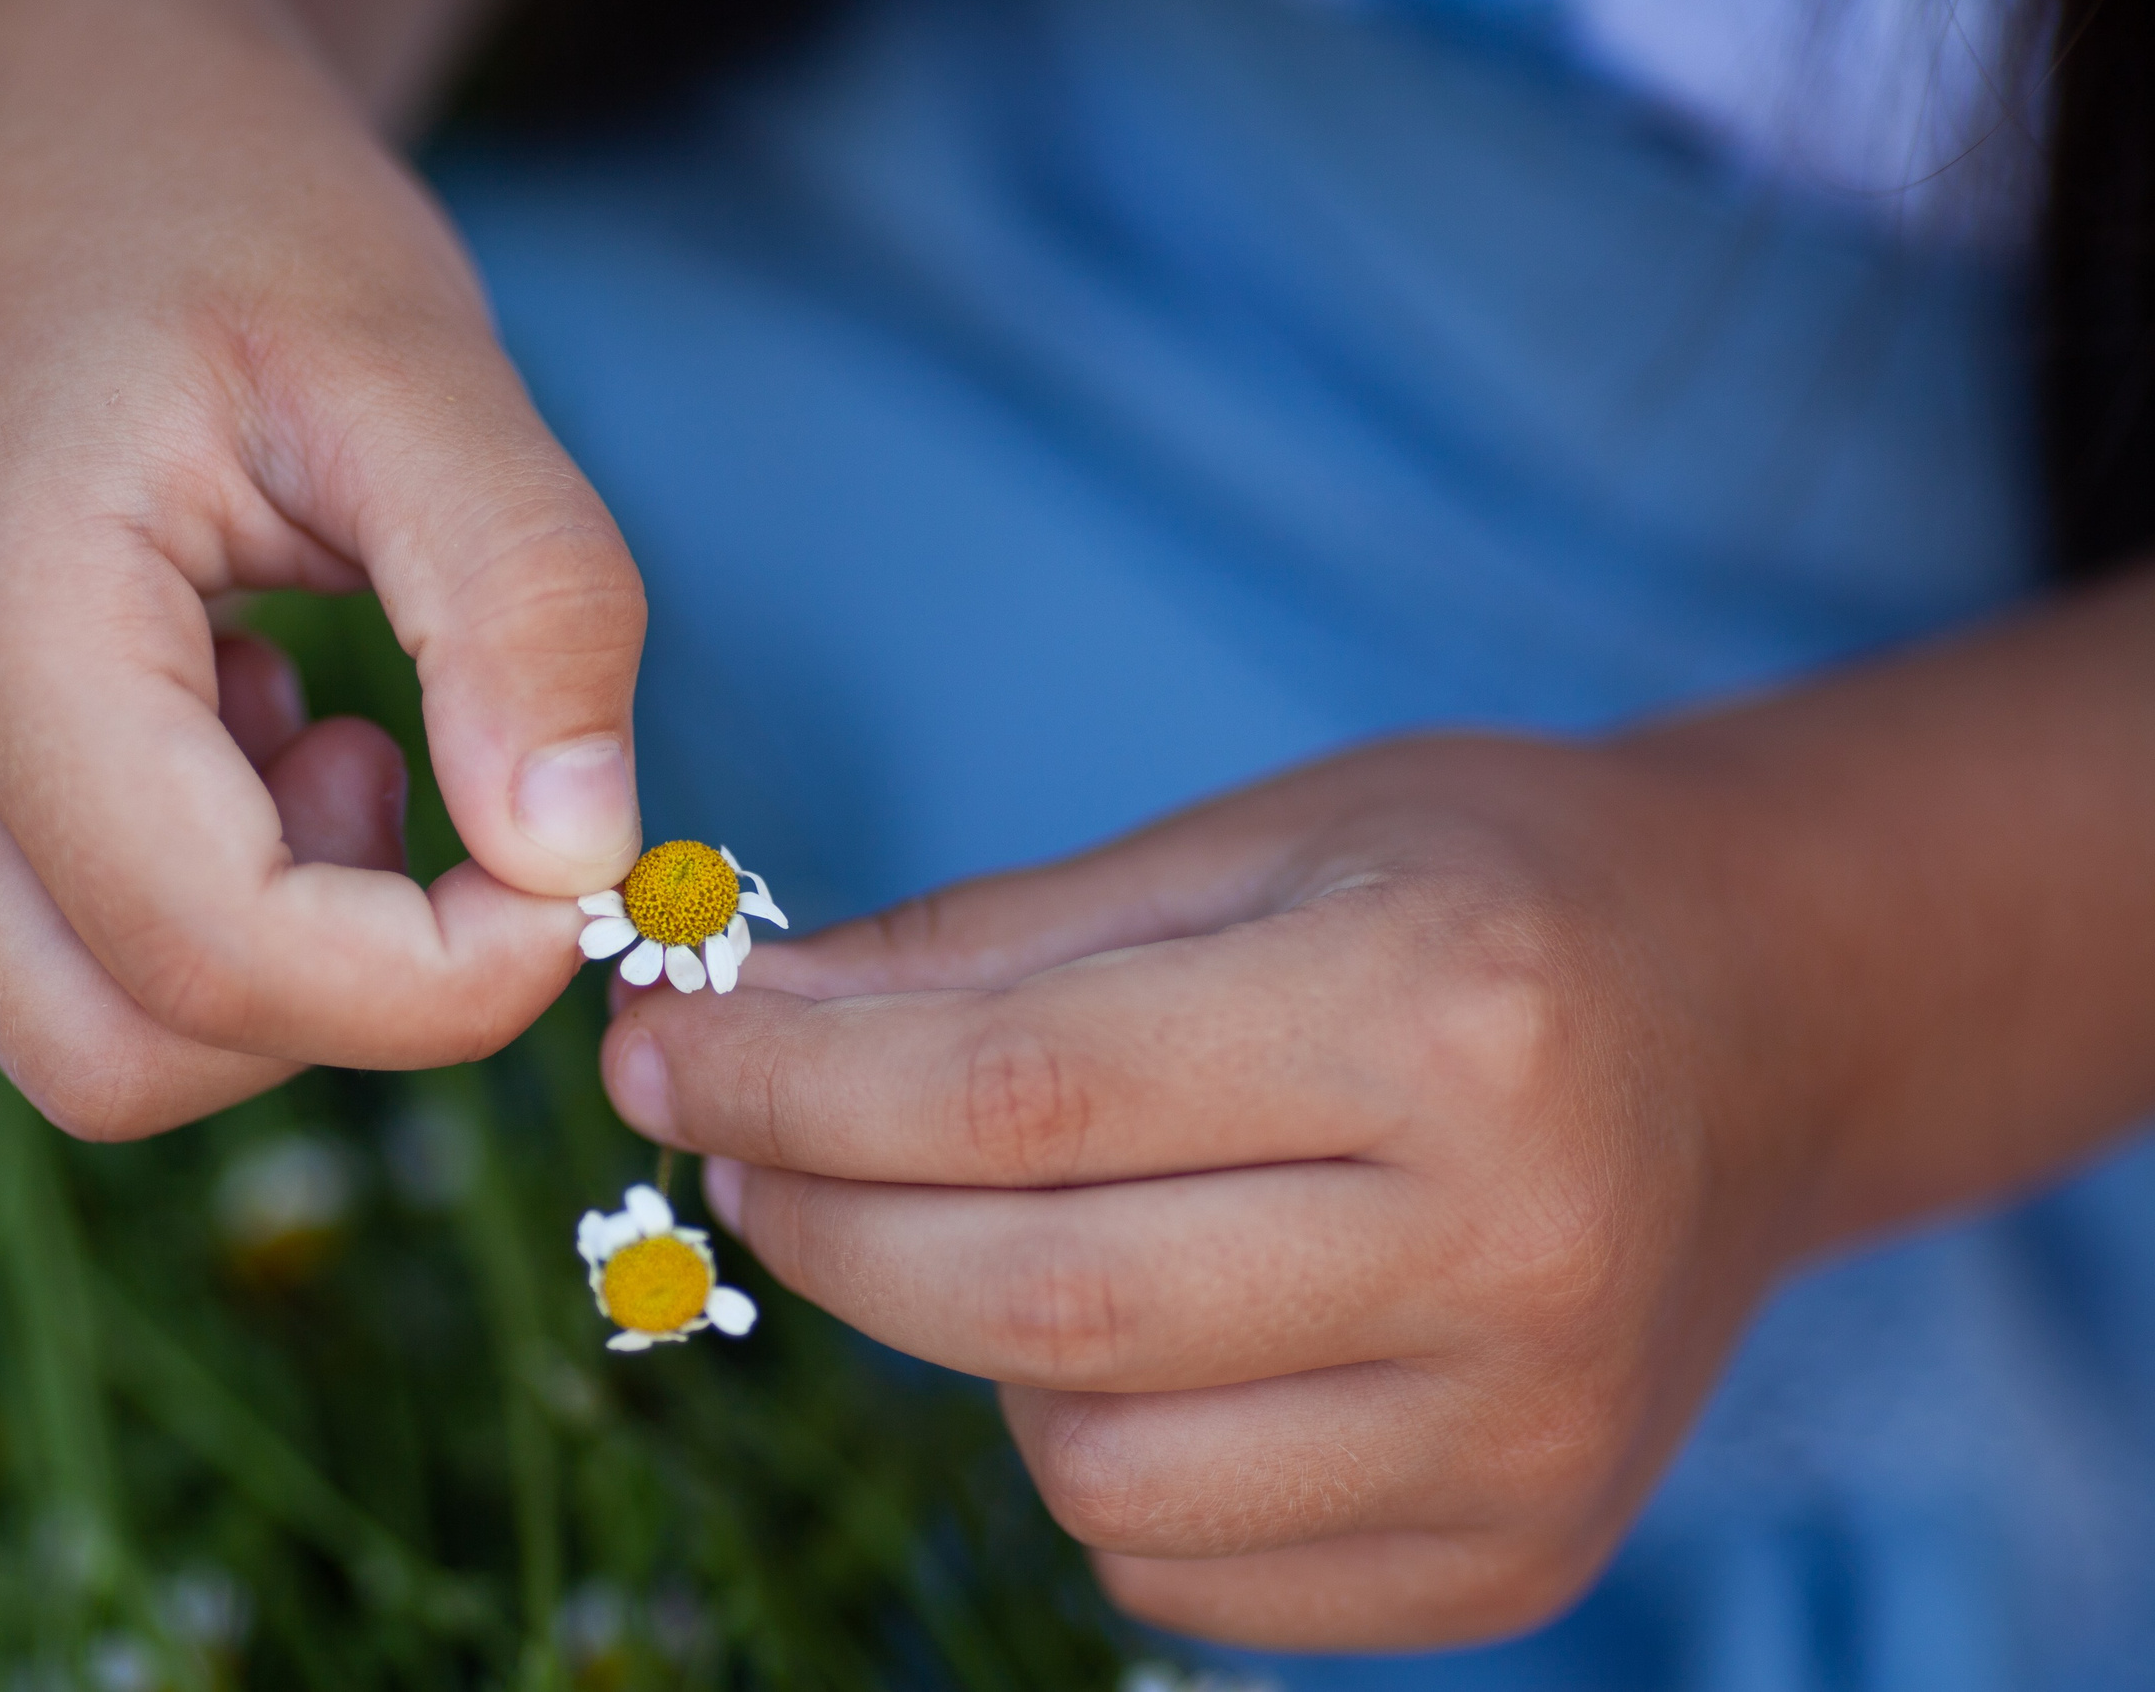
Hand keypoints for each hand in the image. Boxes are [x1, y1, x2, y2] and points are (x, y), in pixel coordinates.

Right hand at [0, 0, 638, 1135]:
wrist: (83, 141)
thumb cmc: (247, 224)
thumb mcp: (427, 374)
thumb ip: (531, 607)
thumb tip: (582, 862)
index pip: (214, 956)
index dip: (440, 984)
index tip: (577, 884)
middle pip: (135, 1058)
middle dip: (351, 990)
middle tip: (439, 790)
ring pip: (102, 1044)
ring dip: (284, 955)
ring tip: (336, 729)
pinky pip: (76, 973)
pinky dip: (220, 916)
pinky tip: (257, 731)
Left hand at [597, 589, 2154, 1652]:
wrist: (1755, 1029)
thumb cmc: (1484, 896)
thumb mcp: (1254, 842)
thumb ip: (997, 943)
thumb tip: (746, 1020)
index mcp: (1443, 1019)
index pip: (1021, 1095)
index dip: (793, 1085)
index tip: (656, 1053)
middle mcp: (1506, 1253)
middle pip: (1038, 1302)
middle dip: (822, 1227)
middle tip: (738, 1149)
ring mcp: (1523, 1440)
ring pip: (1093, 1468)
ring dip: (971, 1352)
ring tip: (1006, 1226)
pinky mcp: (1516, 1558)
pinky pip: (1181, 1568)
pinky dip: (1098, 1458)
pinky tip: (1145, 1334)